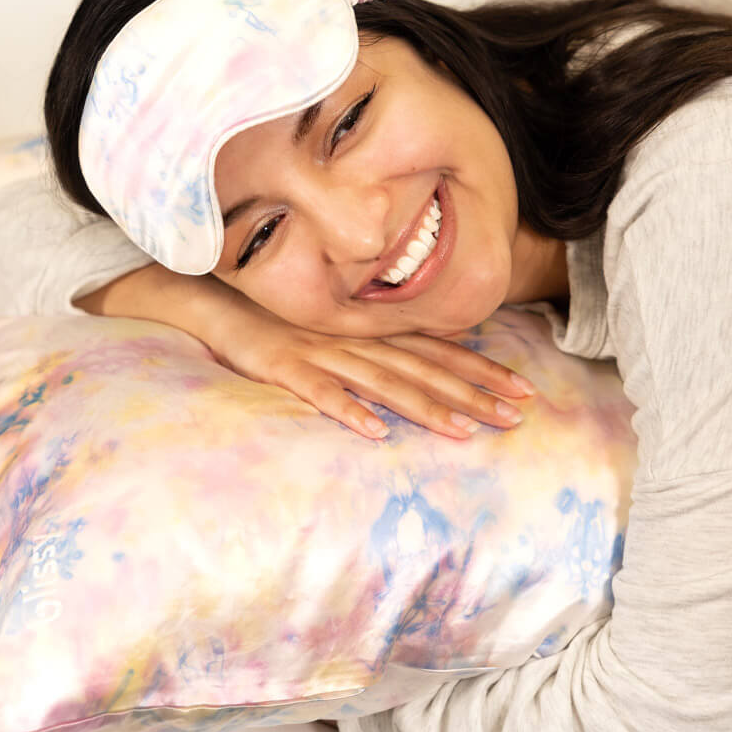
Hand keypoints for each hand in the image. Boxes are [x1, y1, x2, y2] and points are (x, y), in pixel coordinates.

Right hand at [77, 264, 534, 441]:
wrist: (207, 299)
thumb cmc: (269, 319)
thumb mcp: (325, 332)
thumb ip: (365, 350)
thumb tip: (412, 370)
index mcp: (365, 332)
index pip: (435, 351)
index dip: (480, 371)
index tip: (524, 390)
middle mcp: (351, 339)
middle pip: (422, 368)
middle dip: (472, 392)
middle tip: (519, 415)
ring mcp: (318, 352)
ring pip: (382, 381)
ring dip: (425, 407)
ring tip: (466, 432)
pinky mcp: (279, 366)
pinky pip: (316, 392)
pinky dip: (346, 410)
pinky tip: (374, 433)